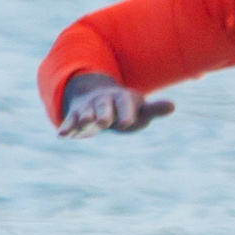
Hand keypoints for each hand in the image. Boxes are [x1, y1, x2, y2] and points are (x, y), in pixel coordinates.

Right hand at [59, 72, 174, 137]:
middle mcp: (104, 101)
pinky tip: (62, 135)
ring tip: (84, 123)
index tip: (128, 122)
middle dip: (104, 113)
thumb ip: (154, 110)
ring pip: (86, 112)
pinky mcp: (76, 116)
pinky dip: (66, 127)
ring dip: (84, 117)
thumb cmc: (125, 110)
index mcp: (122, 98)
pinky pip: (70, 121)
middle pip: (104, 106)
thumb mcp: (139, 110)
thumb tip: (173, 105)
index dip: (127, 112)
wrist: (98, 99)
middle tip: (104, 122)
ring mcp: (89, 108)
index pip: (125, 103)